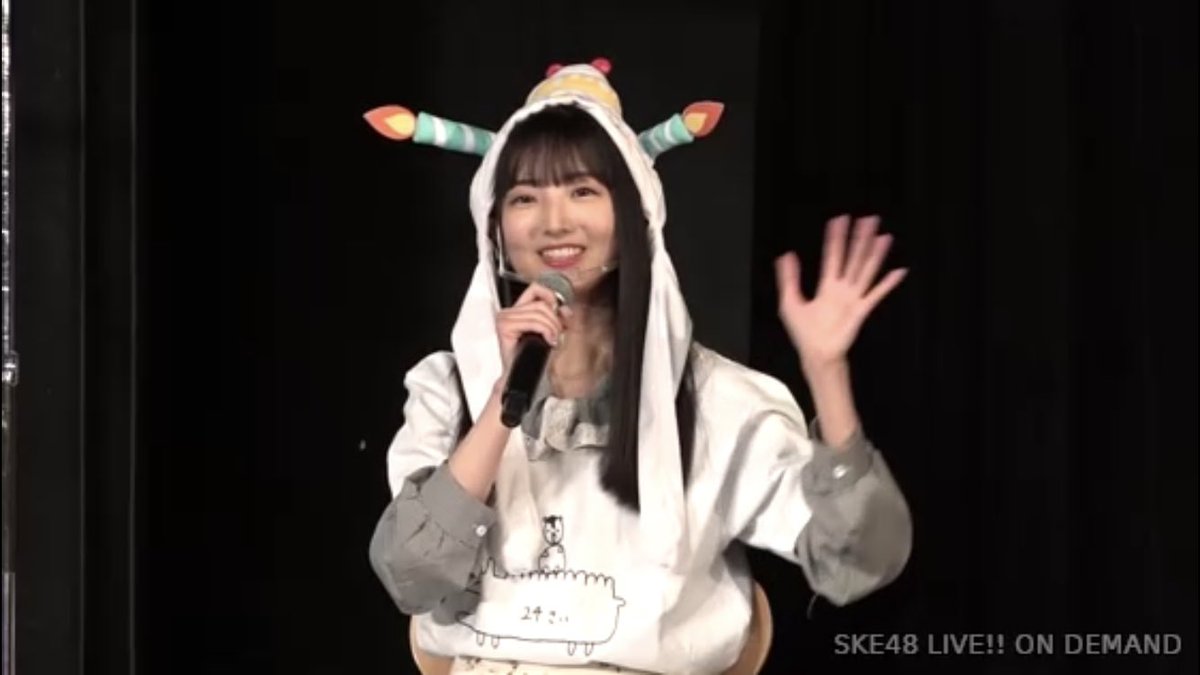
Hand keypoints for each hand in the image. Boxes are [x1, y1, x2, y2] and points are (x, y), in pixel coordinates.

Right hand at [494, 282, 570, 385]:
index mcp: (518, 310)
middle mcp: (509, 312)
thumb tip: (564, 309)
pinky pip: (534, 322)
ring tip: (552, 340)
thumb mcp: (550, 331)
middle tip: (557, 335)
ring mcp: (505, 318)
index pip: (537, 288)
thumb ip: (556, 316)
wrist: (523, 377)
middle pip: (541, 303)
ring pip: (539, 312)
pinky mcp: (505, 327)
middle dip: (555, 320)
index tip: (561, 314)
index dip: (553, 298)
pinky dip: (546, 331)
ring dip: (552, 327)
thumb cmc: (533, 358)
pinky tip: (548, 341)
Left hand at [775, 215, 906, 373]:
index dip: (835, 238)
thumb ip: (789, 278)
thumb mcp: (790, 302)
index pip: (833, 255)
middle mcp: (842, 288)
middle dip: (860, 238)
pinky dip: (888, 284)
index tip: (840, 219)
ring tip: (884, 236)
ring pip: (866, 270)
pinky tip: (899, 271)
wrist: (815, 354)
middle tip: (869, 219)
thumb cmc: (804, 332)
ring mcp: (853, 298)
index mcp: (826, 285)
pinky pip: (876, 295)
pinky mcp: (861, 311)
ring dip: (875, 254)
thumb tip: (786, 255)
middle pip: (853, 258)